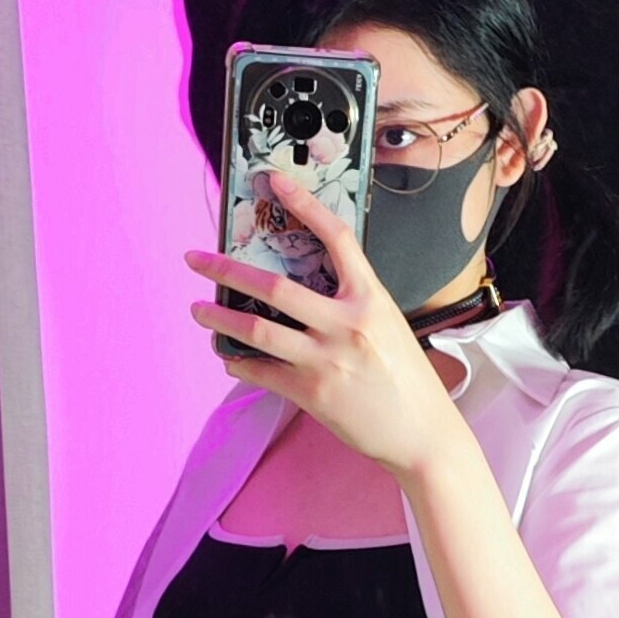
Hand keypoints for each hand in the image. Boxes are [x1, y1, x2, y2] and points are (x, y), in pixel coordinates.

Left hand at [186, 179, 467, 482]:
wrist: (421, 433)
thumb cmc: (406, 378)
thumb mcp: (388, 325)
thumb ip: (351, 303)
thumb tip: (306, 286)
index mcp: (371, 300)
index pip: (337, 239)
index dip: (306, 206)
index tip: (276, 183)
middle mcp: (347, 326)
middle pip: (274, 287)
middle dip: (227, 270)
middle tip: (197, 260)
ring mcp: (327, 361)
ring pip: (258, 330)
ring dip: (220, 318)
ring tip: (199, 310)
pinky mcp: (313, 394)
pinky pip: (262, 371)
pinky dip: (240, 361)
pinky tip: (229, 355)